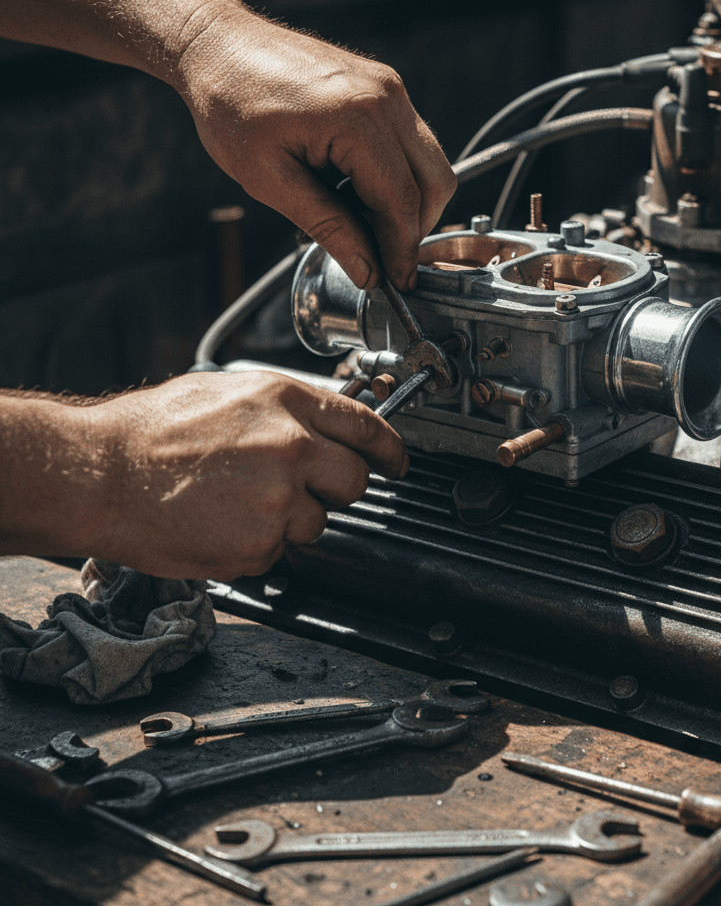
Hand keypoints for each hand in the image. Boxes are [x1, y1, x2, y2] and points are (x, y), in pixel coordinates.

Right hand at [85, 371, 407, 579]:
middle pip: (354, 482)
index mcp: (287, 403)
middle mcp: (293, 448)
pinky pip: (279, 550)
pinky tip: (220, 522)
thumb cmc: (151, 430)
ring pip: (317, 522)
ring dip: (290, 518)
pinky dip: (257, 544)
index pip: (367, 427)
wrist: (101, 474)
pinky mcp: (259, 545)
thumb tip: (321, 423)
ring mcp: (278, 500)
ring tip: (236, 502)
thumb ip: (285, 409)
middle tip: (299, 488)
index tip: (398, 462)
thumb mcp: (229, 391)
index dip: (391, 449)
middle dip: (335, 488)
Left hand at [175, 8, 455, 291]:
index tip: (396, 282)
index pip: (402, 200)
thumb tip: (367, 271)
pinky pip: (411, 143)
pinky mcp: (384, 86)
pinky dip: (397, 176)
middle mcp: (385, 97)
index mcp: (357, 118)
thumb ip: (327, 226)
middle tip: (383, 258)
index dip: (402, 249)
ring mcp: (389, 87)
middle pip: (435, 182)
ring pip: (430, 163)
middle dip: (415, 228)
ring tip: (363, 224)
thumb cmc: (229, 104)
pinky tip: (358, 191)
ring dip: (408, 203)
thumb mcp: (269, 179)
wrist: (216, 44)